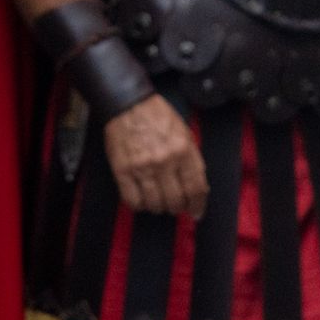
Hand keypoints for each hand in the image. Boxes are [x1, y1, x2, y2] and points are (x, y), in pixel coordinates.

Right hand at [105, 97, 207, 217]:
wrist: (129, 106)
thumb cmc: (160, 118)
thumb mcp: (186, 134)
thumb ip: (192, 160)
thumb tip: (197, 187)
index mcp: (184, 151)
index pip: (196, 188)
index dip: (198, 205)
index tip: (197, 213)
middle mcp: (164, 162)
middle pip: (175, 200)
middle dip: (178, 208)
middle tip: (177, 206)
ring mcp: (142, 168)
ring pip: (154, 204)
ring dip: (159, 208)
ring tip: (160, 202)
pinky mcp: (122, 171)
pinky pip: (132, 200)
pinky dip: (139, 206)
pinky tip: (143, 201)